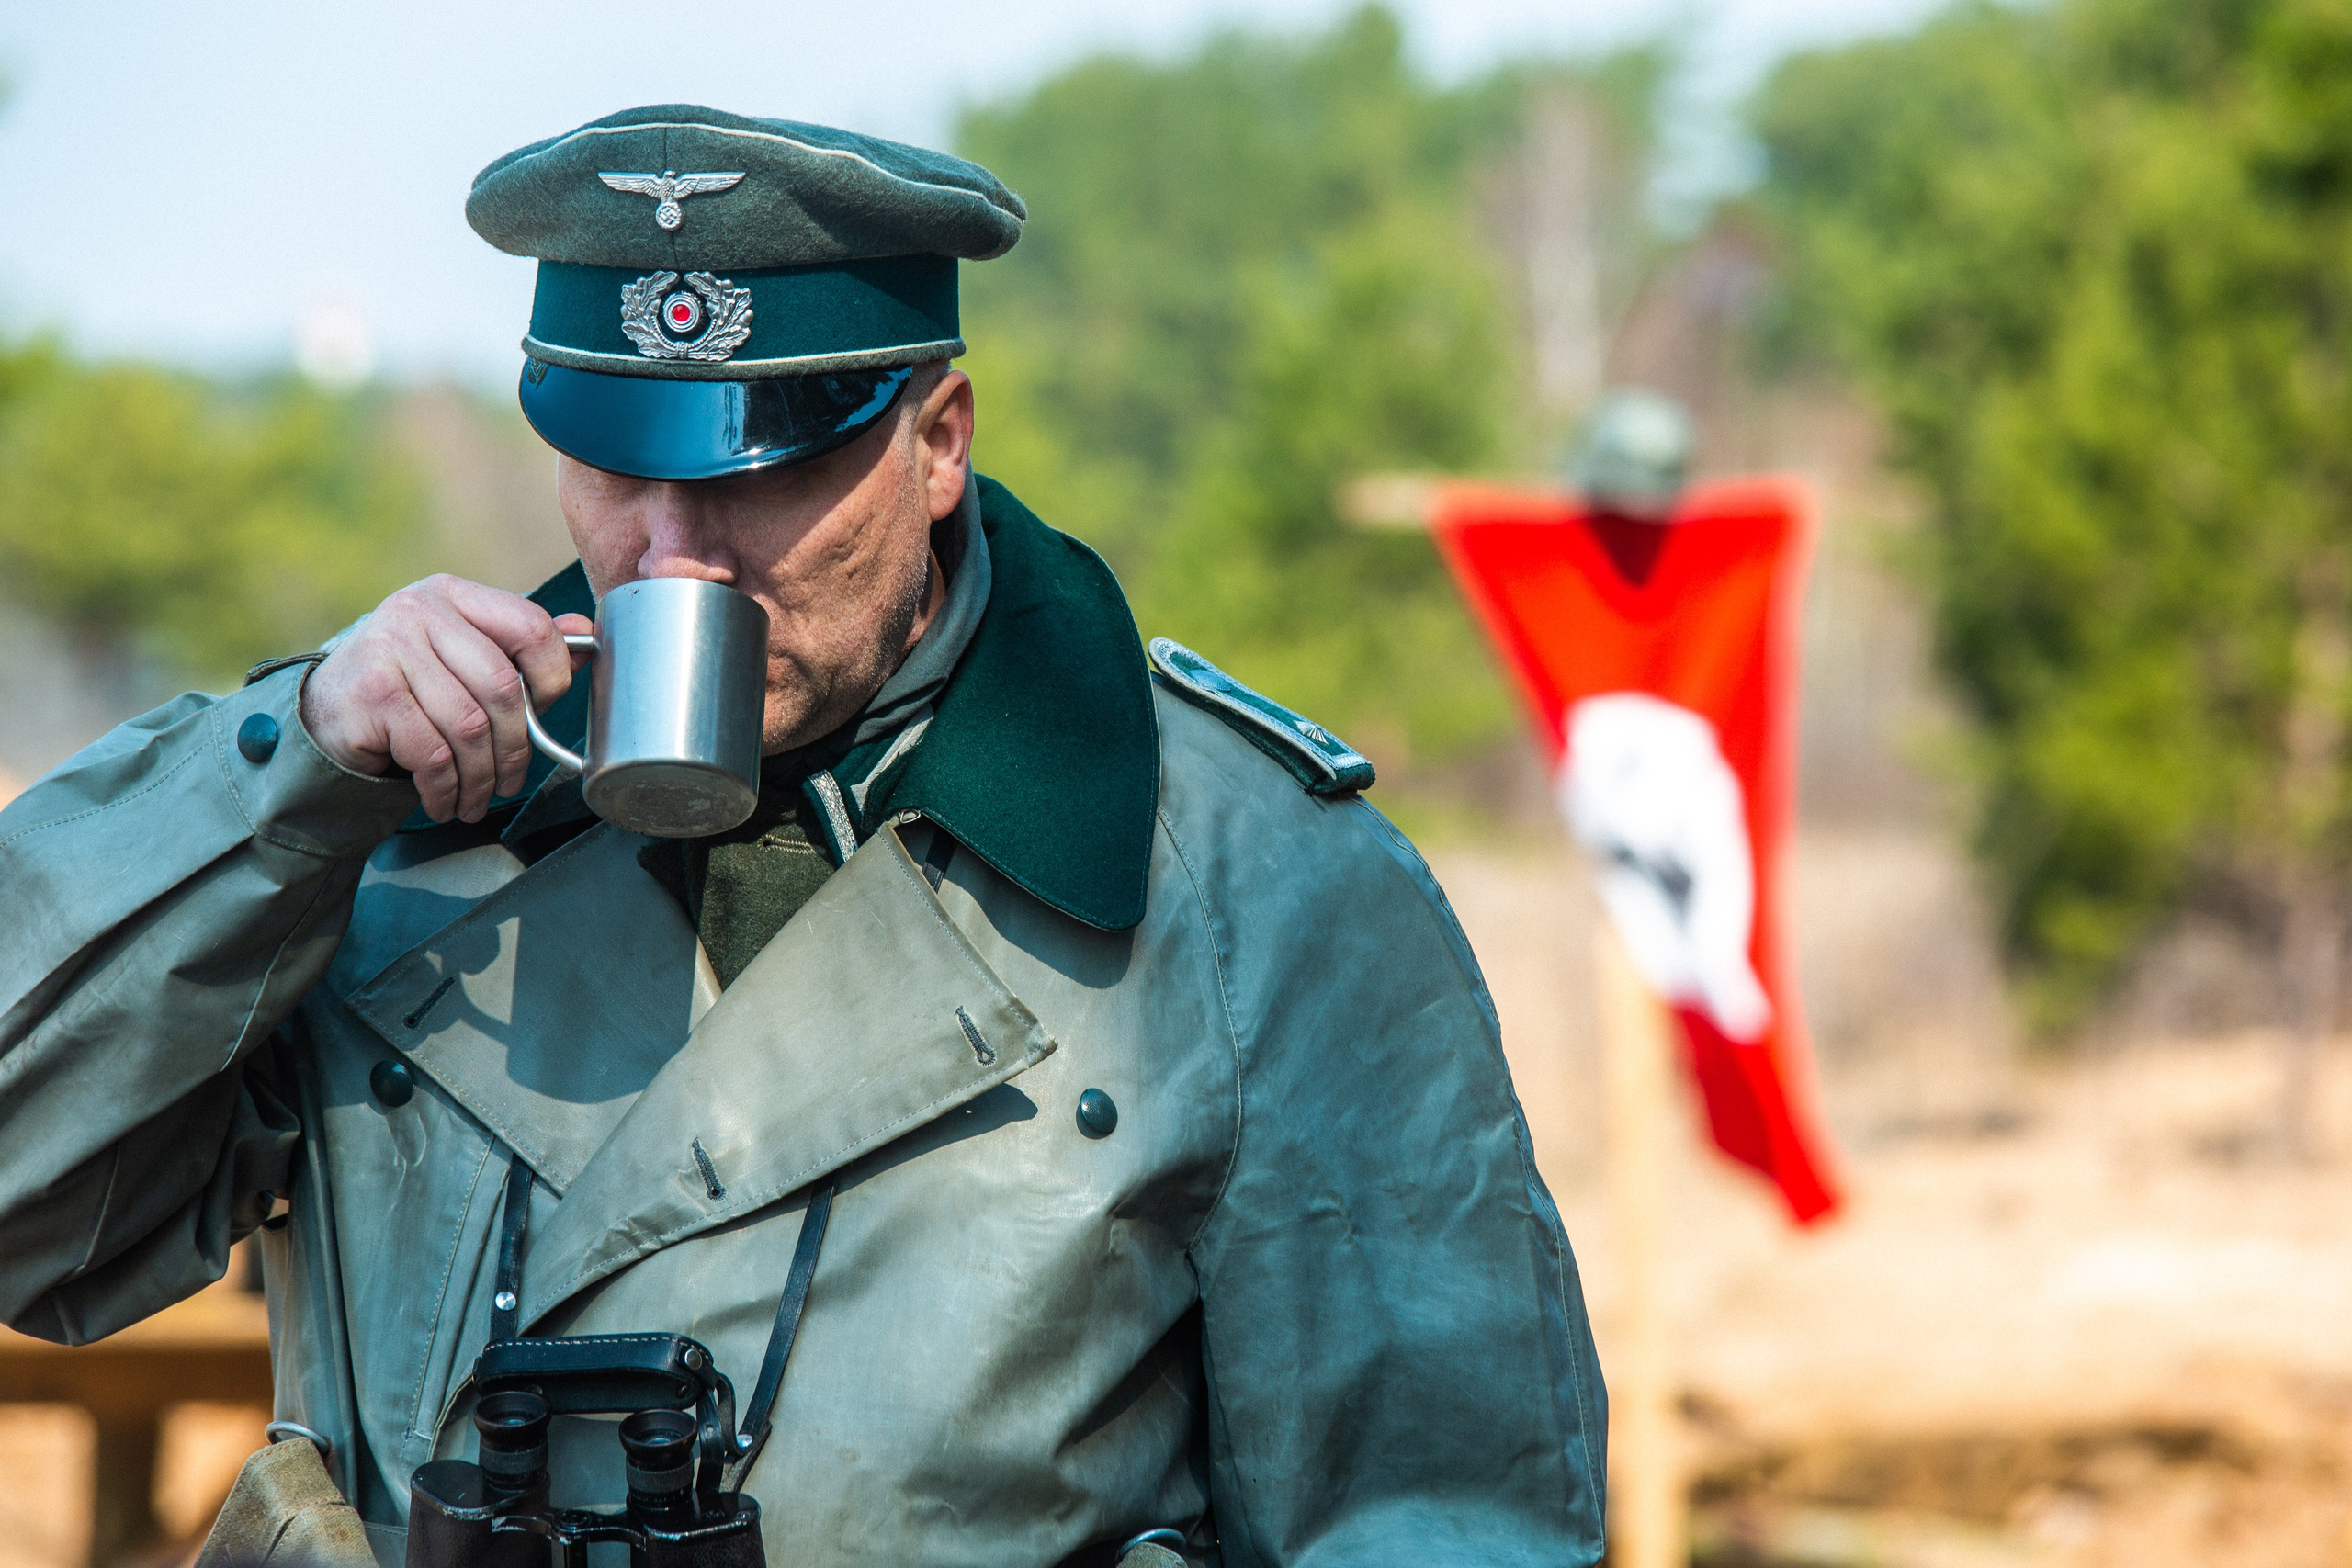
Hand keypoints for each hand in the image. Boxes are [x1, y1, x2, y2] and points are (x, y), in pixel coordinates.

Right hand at [300, 575, 592, 823]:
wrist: (327, 713)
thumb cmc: (410, 687)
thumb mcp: (465, 656)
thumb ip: (523, 647)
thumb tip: (586, 635)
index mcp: (454, 595)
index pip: (531, 627)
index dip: (552, 679)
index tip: (544, 713)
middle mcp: (419, 610)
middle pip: (503, 687)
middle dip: (516, 748)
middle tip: (510, 781)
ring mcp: (389, 647)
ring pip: (469, 727)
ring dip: (480, 777)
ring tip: (476, 800)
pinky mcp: (370, 693)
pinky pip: (432, 753)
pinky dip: (445, 788)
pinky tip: (443, 801)